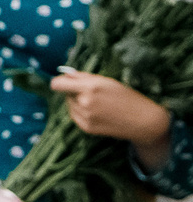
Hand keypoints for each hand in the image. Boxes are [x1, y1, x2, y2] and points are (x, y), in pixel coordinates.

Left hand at [51, 70, 174, 170]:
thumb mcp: (107, 81)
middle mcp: (84, 102)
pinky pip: (75, 116)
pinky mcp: (86, 127)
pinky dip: (81, 112)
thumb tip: (65, 74)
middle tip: (93, 93)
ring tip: (98, 103)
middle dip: (74, 91)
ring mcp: (85, 116)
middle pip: (65, 94)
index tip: (64, 82)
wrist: (142, 120)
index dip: (59, 82)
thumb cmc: (127, 97)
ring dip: (78, 102)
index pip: (57, 85)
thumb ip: (83, 77)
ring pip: (70, 105)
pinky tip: (98, 112)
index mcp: (90, 87)